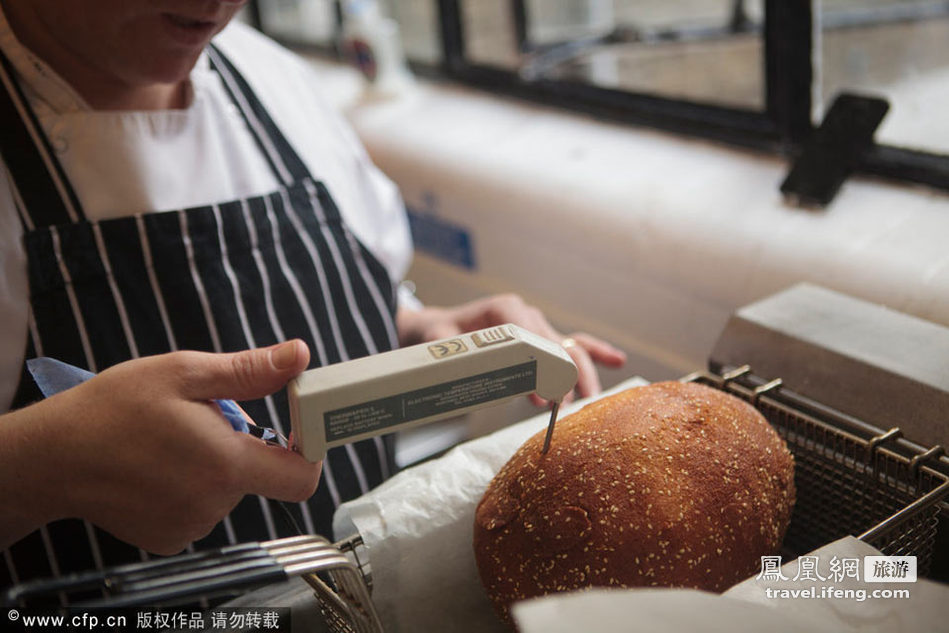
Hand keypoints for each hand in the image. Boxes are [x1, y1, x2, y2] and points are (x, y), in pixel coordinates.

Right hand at [0, 341, 319, 554]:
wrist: (52, 457)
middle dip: (242, 446)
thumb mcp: (183, 373)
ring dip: (213, 465)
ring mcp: (191, 526)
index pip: (301, 477)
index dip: (309, 452)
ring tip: (172, 443)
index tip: (295, 428)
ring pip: (227, 490)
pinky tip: (158, 468)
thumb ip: (249, 371)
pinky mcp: (170, 539)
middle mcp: (213, 504)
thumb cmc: (112, 410)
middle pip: (259, 476)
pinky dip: (190, 487)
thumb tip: (299, 356)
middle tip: (202, 421)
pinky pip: (201, 508)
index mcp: (225, 464)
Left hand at [396, 294, 625, 402]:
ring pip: (569, 346)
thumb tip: (458, 363)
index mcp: (503, 311)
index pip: (532, 335)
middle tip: (574, 404)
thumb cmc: (437, 335)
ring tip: (588, 400)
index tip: (551, 393)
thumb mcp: (436, 342)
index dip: (545, 363)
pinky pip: (571, 344)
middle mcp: (525, 315)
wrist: (437, 329)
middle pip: (558, 343)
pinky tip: (617, 360)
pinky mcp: (541, 339)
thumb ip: (447, 351)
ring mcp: (536, 326)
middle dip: (569, 373)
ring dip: (581, 373)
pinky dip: (594, 352)